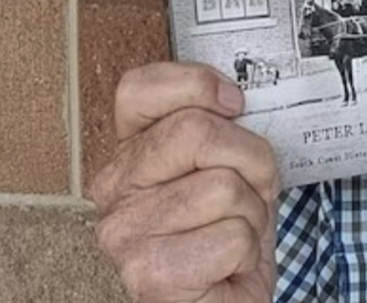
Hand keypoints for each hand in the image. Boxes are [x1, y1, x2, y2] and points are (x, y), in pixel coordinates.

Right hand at [90, 62, 280, 302]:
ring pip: (223, 186)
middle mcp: (114, 188)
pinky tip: (228, 263)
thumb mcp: (233, 161)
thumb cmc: (231, 224)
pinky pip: (231, 236)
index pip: (139, 88)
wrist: (228, 293)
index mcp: (130, 150)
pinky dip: (247, 250)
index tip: (234, 104)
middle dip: (250, 159)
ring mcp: (124, 234)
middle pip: (196, 131)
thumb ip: (223, 123)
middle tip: (250, 189)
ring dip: (251, 211)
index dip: (197, 85)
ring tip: (236, 230)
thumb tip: (235, 98)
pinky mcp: (148, 275)